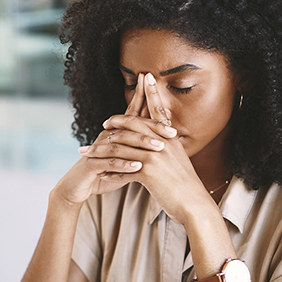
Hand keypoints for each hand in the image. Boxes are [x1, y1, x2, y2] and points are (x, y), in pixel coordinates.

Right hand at [51, 73, 157, 206]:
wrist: (78, 186)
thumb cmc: (105, 172)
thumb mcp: (126, 160)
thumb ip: (142, 150)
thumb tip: (166, 144)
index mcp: (117, 132)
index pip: (134, 114)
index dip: (146, 103)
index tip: (165, 99)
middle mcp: (107, 136)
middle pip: (131, 127)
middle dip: (151, 127)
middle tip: (172, 132)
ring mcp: (98, 148)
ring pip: (122, 144)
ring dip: (141, 145)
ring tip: (159, 148)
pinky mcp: (92, 163)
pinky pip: (110, 162)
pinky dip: (124, 165)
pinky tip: (138, 167)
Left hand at [78, 72, 215, 224]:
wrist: (194, 204)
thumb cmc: (186, 186)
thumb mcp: (178, 161)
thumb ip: (168, 148)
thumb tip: (161, 141)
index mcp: (170, 138)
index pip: (158, 110)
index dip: (151, 93)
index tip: (144, 77)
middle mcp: (163, 142)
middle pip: (134, 123)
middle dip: (116, 121)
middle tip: (103, 123)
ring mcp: (154, 155)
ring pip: (121, 145)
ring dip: (100, 148)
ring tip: (86, 151)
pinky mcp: (148, 171)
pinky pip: (122, 165)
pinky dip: (109, 169)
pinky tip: (99, 172)